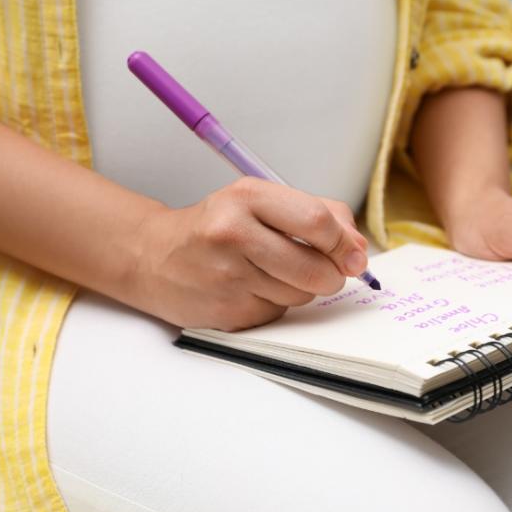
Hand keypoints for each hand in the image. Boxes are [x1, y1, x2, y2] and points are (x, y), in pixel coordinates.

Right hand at [131, 177, 368, 330]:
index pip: (317, 221)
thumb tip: (358, 249)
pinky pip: (278, 314)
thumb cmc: (217, 228)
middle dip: (332, 275)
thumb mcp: (260, 202)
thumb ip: (316, 215)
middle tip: (325, 272)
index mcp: (247, 196)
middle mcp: (234, 233)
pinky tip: (251, 290)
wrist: (153, 258)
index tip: (355, 256)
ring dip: (301, 290)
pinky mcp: (227, 312)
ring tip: (272, 274)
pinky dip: (275, 305)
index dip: (345, 243)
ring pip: (301, 295)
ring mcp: (228, 276)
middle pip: (316, 268)